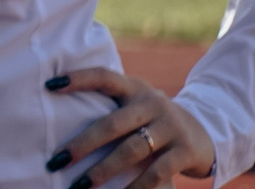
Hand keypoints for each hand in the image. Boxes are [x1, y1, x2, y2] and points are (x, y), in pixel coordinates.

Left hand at [44, 68, 214, 185]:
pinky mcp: (185, 151)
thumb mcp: (136, 104)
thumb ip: (111, 106)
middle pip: (111, 123)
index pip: (103, 76)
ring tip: (80, 185)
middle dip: (82, 144)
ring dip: (103, 170)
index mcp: (134, 88)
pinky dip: (136, 187)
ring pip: (131, 150)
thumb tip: (60, 115)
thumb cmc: (153, 120)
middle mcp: (152, 103)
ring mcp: (170, 127)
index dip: (78, 78)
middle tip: (57, 160)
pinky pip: (156, 173)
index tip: (49, 86)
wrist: (205, 133)